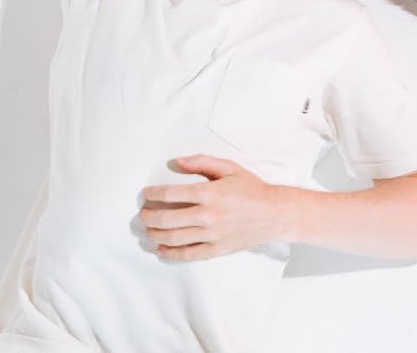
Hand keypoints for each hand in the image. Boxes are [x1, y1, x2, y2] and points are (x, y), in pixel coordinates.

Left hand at [140, 155, 287, 261]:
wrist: (273, 213)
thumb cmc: (251, 188)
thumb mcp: (229, 167)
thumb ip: (202, 162)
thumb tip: (177, 161)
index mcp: (210, 193)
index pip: (172, 193)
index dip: (154, 194)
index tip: (145, 193)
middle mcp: (208, 215)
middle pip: (168, 218)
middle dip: (150, 215)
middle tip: (143, 213)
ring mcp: (212, 235)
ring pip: (175, 237)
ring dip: (156, 233)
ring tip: (148, 229)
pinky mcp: (216, 250)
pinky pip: (188, 254)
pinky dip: (170, 253)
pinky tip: (161, 249)